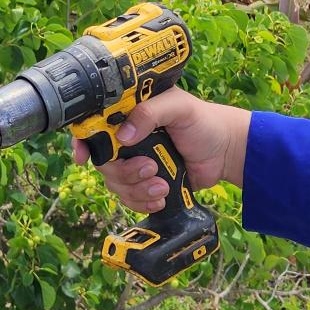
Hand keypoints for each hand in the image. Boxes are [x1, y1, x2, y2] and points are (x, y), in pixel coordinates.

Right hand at [74, 89, 249, 213]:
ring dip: (137, 189)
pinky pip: (130, 198)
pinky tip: (161, 196)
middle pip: (103, 162)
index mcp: (129, 114)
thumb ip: (150, 113)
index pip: (94, 126)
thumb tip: (123, 135)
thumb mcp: (179, 108)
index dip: (83, 141)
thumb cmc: (204, 122)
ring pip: (115, 183)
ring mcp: (136, 162)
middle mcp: (127, 138)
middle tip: (151, 168)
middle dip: (124, 171)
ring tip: (162, 185)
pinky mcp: (146, 183)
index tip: (83, 158)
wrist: (226, 153)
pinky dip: (143, 201)